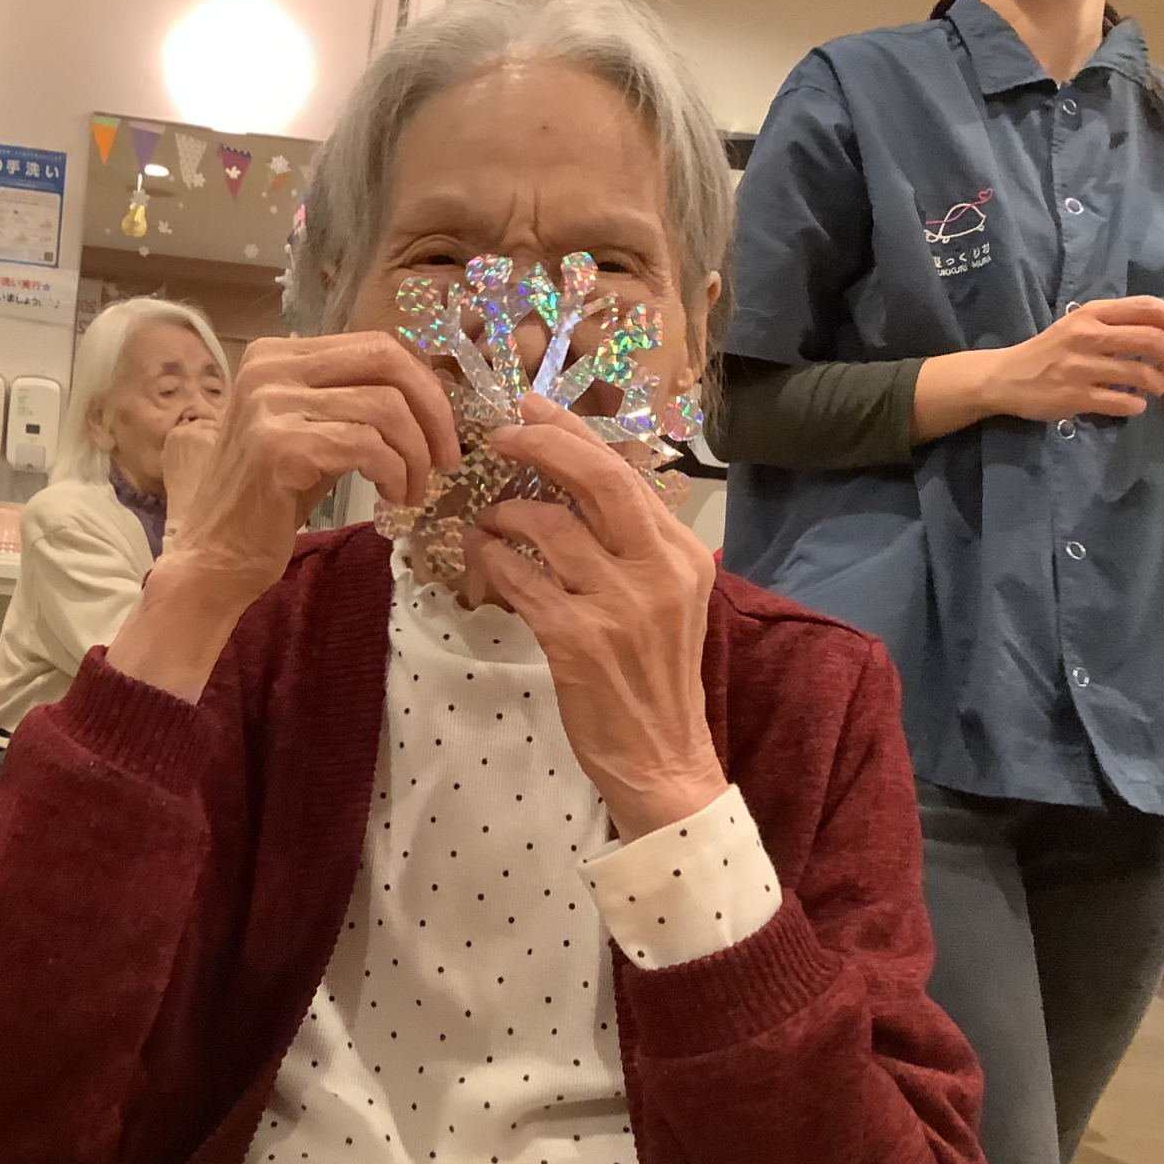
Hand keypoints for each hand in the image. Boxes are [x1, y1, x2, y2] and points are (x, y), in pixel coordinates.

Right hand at [106, 333, 459, 702]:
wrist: (215, 557)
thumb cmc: (268, 500)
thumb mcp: (313, 432)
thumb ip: (355, 401)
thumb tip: (432, 389)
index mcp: (277, 355)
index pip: (376, 344)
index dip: (425, 385)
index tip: (442, 431)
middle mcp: (268, 368)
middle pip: (385, 361)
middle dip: (433, 411)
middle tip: (447, 459)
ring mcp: (269, 405)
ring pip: (385, 408)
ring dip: (416, 456)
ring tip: (413, 490)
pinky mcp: (279, 448)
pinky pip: (367, 447)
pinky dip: (395, 474)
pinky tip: (393, 498)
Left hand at [468, 397, 726, 842]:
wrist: (661, 759)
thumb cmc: (652, 678)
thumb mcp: (665, 599)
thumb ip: (632, 544)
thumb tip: (573, 482)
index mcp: (683, 553)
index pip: (625, 471)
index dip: (571, 431)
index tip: (530, 405)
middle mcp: (658, 570)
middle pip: (596, 479)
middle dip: (539, 444)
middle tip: (496, 436)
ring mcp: (618, 605)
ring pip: (546, 526)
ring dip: (503, 515)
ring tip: (485, 522)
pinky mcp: (577, 640)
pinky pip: (520, 578)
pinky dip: (493, 561)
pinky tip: (481, 559)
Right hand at [912, 296, 1163, 443]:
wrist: (1003, 377)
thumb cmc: (1049, 351)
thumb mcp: (1079, 324)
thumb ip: (1117, 322)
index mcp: (1091, 313)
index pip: (1146, 308)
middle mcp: (1085, 336)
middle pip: (1150, 340)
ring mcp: (1078, 367)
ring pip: (1139, 373)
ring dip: (1158, 383)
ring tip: (1158, 388)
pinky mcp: (1072, 396)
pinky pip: (1119, 401)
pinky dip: (1135, 405)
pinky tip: (1134, 404)